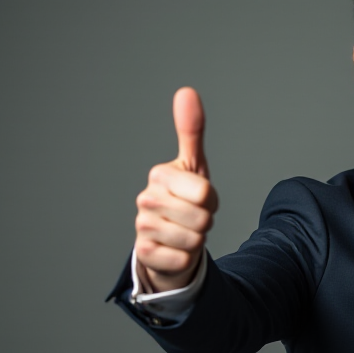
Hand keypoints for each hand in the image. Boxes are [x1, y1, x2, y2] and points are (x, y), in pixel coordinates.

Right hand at [133, 87, 218, 291]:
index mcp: (159, 175)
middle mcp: (146, 200)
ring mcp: (142, 227)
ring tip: (184, 231)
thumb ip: (191, 131)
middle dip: (206, 221)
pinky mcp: (144, 254)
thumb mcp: (193, 165)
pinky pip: (183, 260)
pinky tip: (174, 249)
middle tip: (193, 217)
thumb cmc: (183, 199)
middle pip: (202, 218)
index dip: (211, 199)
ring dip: (197, 240)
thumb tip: (186, 91)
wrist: (168, 239)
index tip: (200, 197)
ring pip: (194, 241)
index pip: (205, 193)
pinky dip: (186, 259)